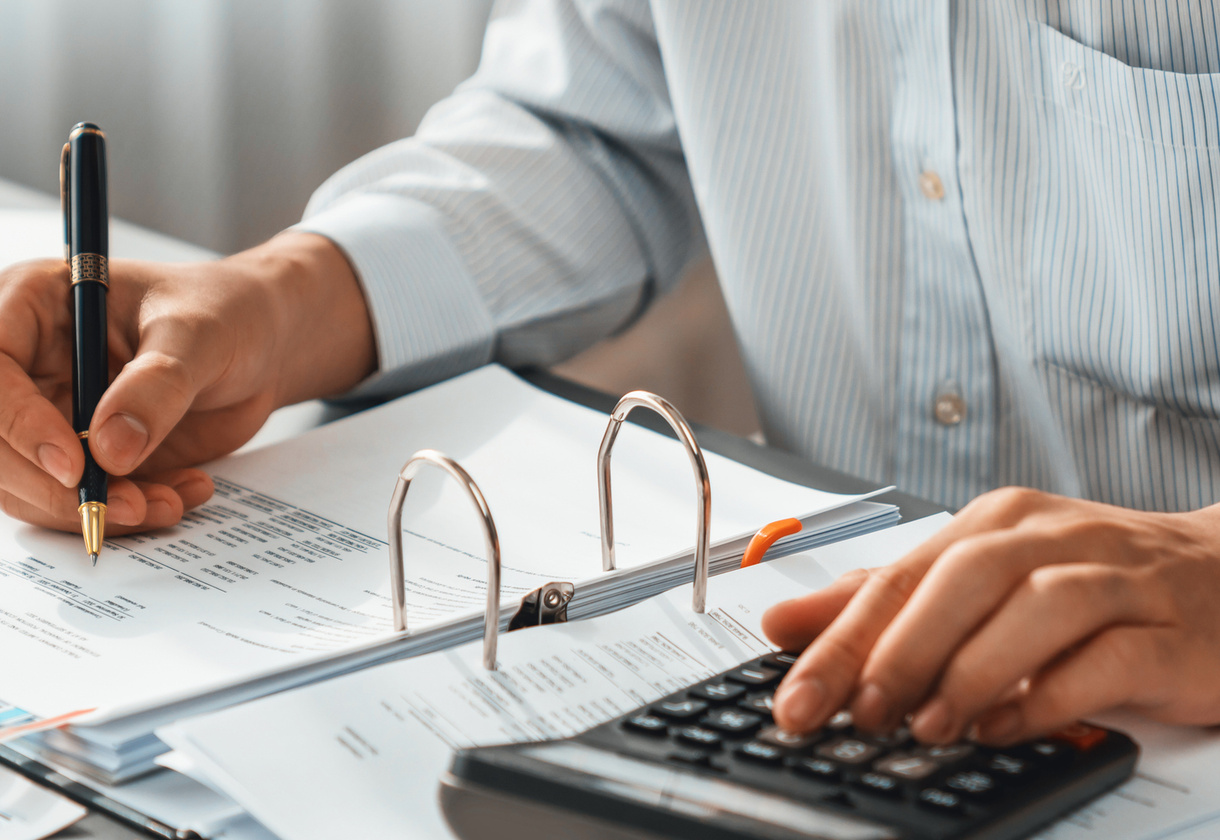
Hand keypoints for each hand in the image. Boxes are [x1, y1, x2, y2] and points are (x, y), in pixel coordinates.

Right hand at [0, 232, 374, 534]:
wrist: (261, 343)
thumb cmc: (226, 311)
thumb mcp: (200, 334)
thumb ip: (157, 385)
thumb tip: (110, 450)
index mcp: (32, 305)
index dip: (16, 424)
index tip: (74, 465)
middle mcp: (28, 365)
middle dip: (55, 491)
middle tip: (128, 508)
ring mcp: (51, 415)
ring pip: (33, 486)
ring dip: (97, 510)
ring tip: (170, 503)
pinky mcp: (85, 456)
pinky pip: (83, 500)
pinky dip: (129, 513)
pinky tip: (183, 493)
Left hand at [762, 487, 1219, 744]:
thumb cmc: (1092, 580)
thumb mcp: (980, 580)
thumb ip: (886, 601)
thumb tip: (784, 622)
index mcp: (994, 524)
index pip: (899, 575)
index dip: (840, 639)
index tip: (796, 698)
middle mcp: (1049, 539)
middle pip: (958, 582)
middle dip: (897, 653)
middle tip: (859, 715)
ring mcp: (1114, 579)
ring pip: (1032, 609)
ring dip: (972, 670)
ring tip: (928, 726)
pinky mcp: (1169, 631)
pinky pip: (1107, 658)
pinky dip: (1052, 694)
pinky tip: (1010, 726)